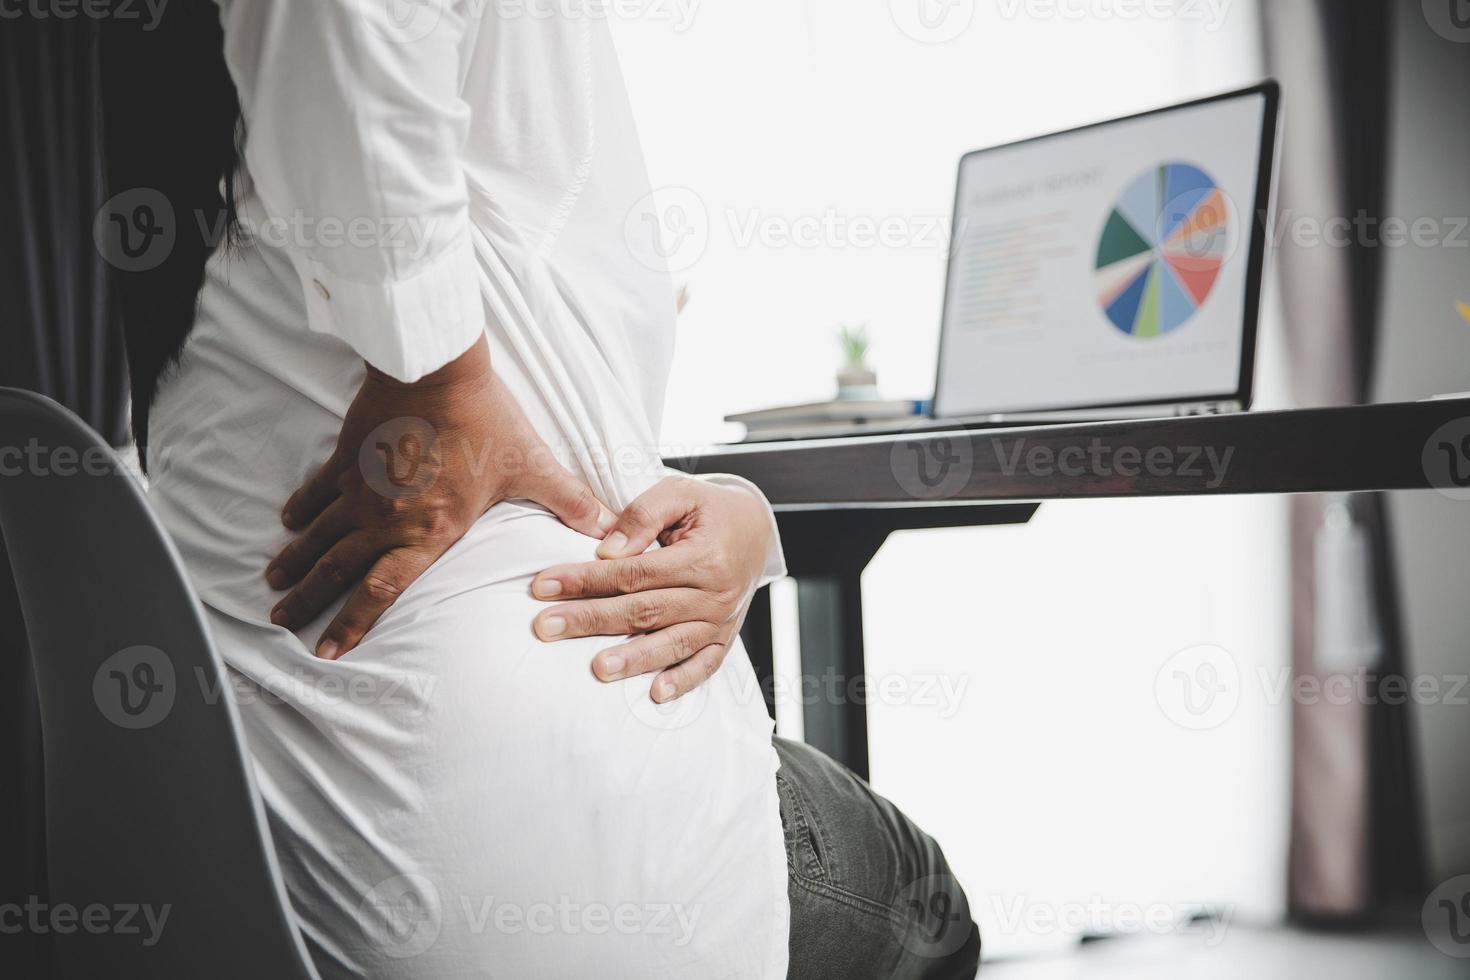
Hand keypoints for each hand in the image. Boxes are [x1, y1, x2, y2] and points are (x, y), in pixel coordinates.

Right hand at [266, 337, 613, 658]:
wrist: (437, 369)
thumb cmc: (485, 419)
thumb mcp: (532, 465)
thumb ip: (567, 501)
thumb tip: (607, 528)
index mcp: (430, 530)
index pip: (384, 590)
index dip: (355, 623)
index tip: (331, 651)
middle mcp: (387, 518)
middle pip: (340, 569)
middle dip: (312, 602)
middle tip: (283, 625)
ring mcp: (361, 488)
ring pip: (320, 535)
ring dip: (297, 563)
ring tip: (275, 587)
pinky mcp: (347, 458)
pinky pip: (318, 491)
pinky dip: (302, 510)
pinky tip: (287, 524)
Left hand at [529, 476, 772, 701]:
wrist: (756, 530)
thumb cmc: (710, 510)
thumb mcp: (680, 492)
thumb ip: (643, 515)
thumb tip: (608, 550)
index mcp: (703, 556)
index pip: (635, 572)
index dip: (587, 579)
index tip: (544, 586)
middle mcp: (715, 594)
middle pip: (645, 611)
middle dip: (591, 619)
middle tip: (547, 627)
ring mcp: (721, 620)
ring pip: (671, 643)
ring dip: (633, 659)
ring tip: (597, 669)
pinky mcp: (724, 638)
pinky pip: (705, 665)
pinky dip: (683, 682)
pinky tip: (655, 693)